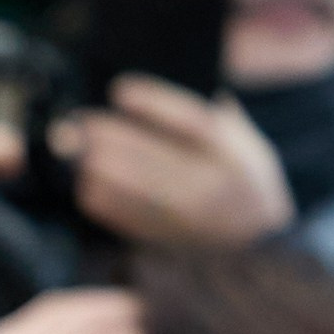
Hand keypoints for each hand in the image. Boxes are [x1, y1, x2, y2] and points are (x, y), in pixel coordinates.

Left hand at [48, 76, 294, 247]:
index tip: (119, 89)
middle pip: (155, 157)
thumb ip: (219, 116)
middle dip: (110, 139)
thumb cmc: (248, 184)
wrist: (259, 249)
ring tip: (75, 152)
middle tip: (78, 124)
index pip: (193, 122)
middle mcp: (212, 186)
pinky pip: (129, 220)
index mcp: (233, 155)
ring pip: (137, 191)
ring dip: (100, 170)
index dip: (154, 104)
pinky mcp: (170, 241)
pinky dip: (104, 203)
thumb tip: (185, 84)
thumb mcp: (249, 145)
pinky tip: (84, 186)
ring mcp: (190, 218)